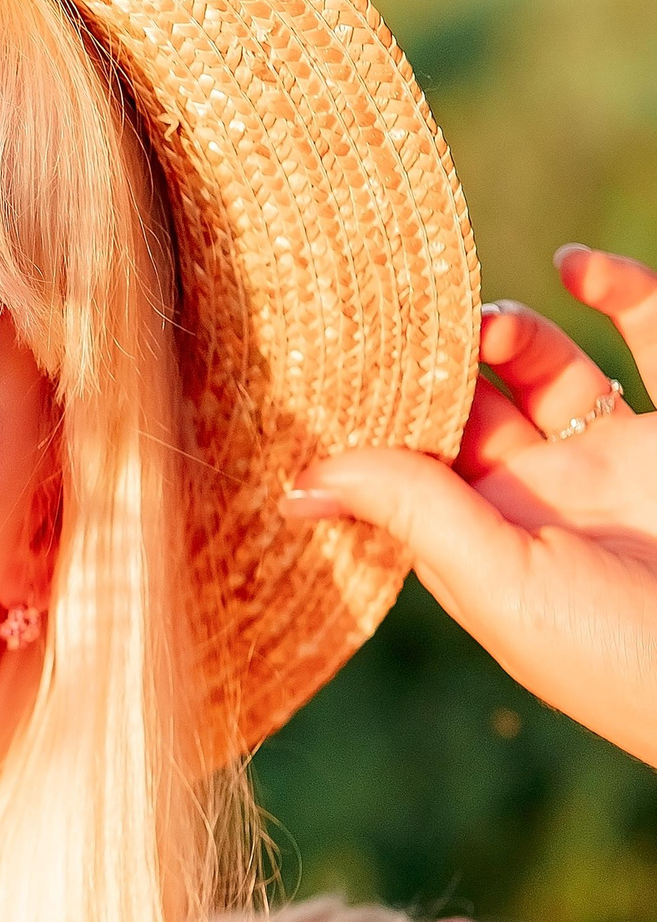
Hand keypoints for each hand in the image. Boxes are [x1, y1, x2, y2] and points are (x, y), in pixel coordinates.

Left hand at [281, 245, 656, 767]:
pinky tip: (579, 265)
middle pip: (467, 403)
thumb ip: (416, 515)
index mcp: (481, 538)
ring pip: (545, 368)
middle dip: (434, 361)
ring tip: (488, 323)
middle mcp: (543, 493)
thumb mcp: (504, 585)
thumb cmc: (622, 656)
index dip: (372, 411)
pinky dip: (620, 288)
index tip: (328, 356)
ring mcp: (613, 457)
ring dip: (510, 330)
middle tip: (407, 322)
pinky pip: (651, 336)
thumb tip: (300, 480)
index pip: (406, 458)